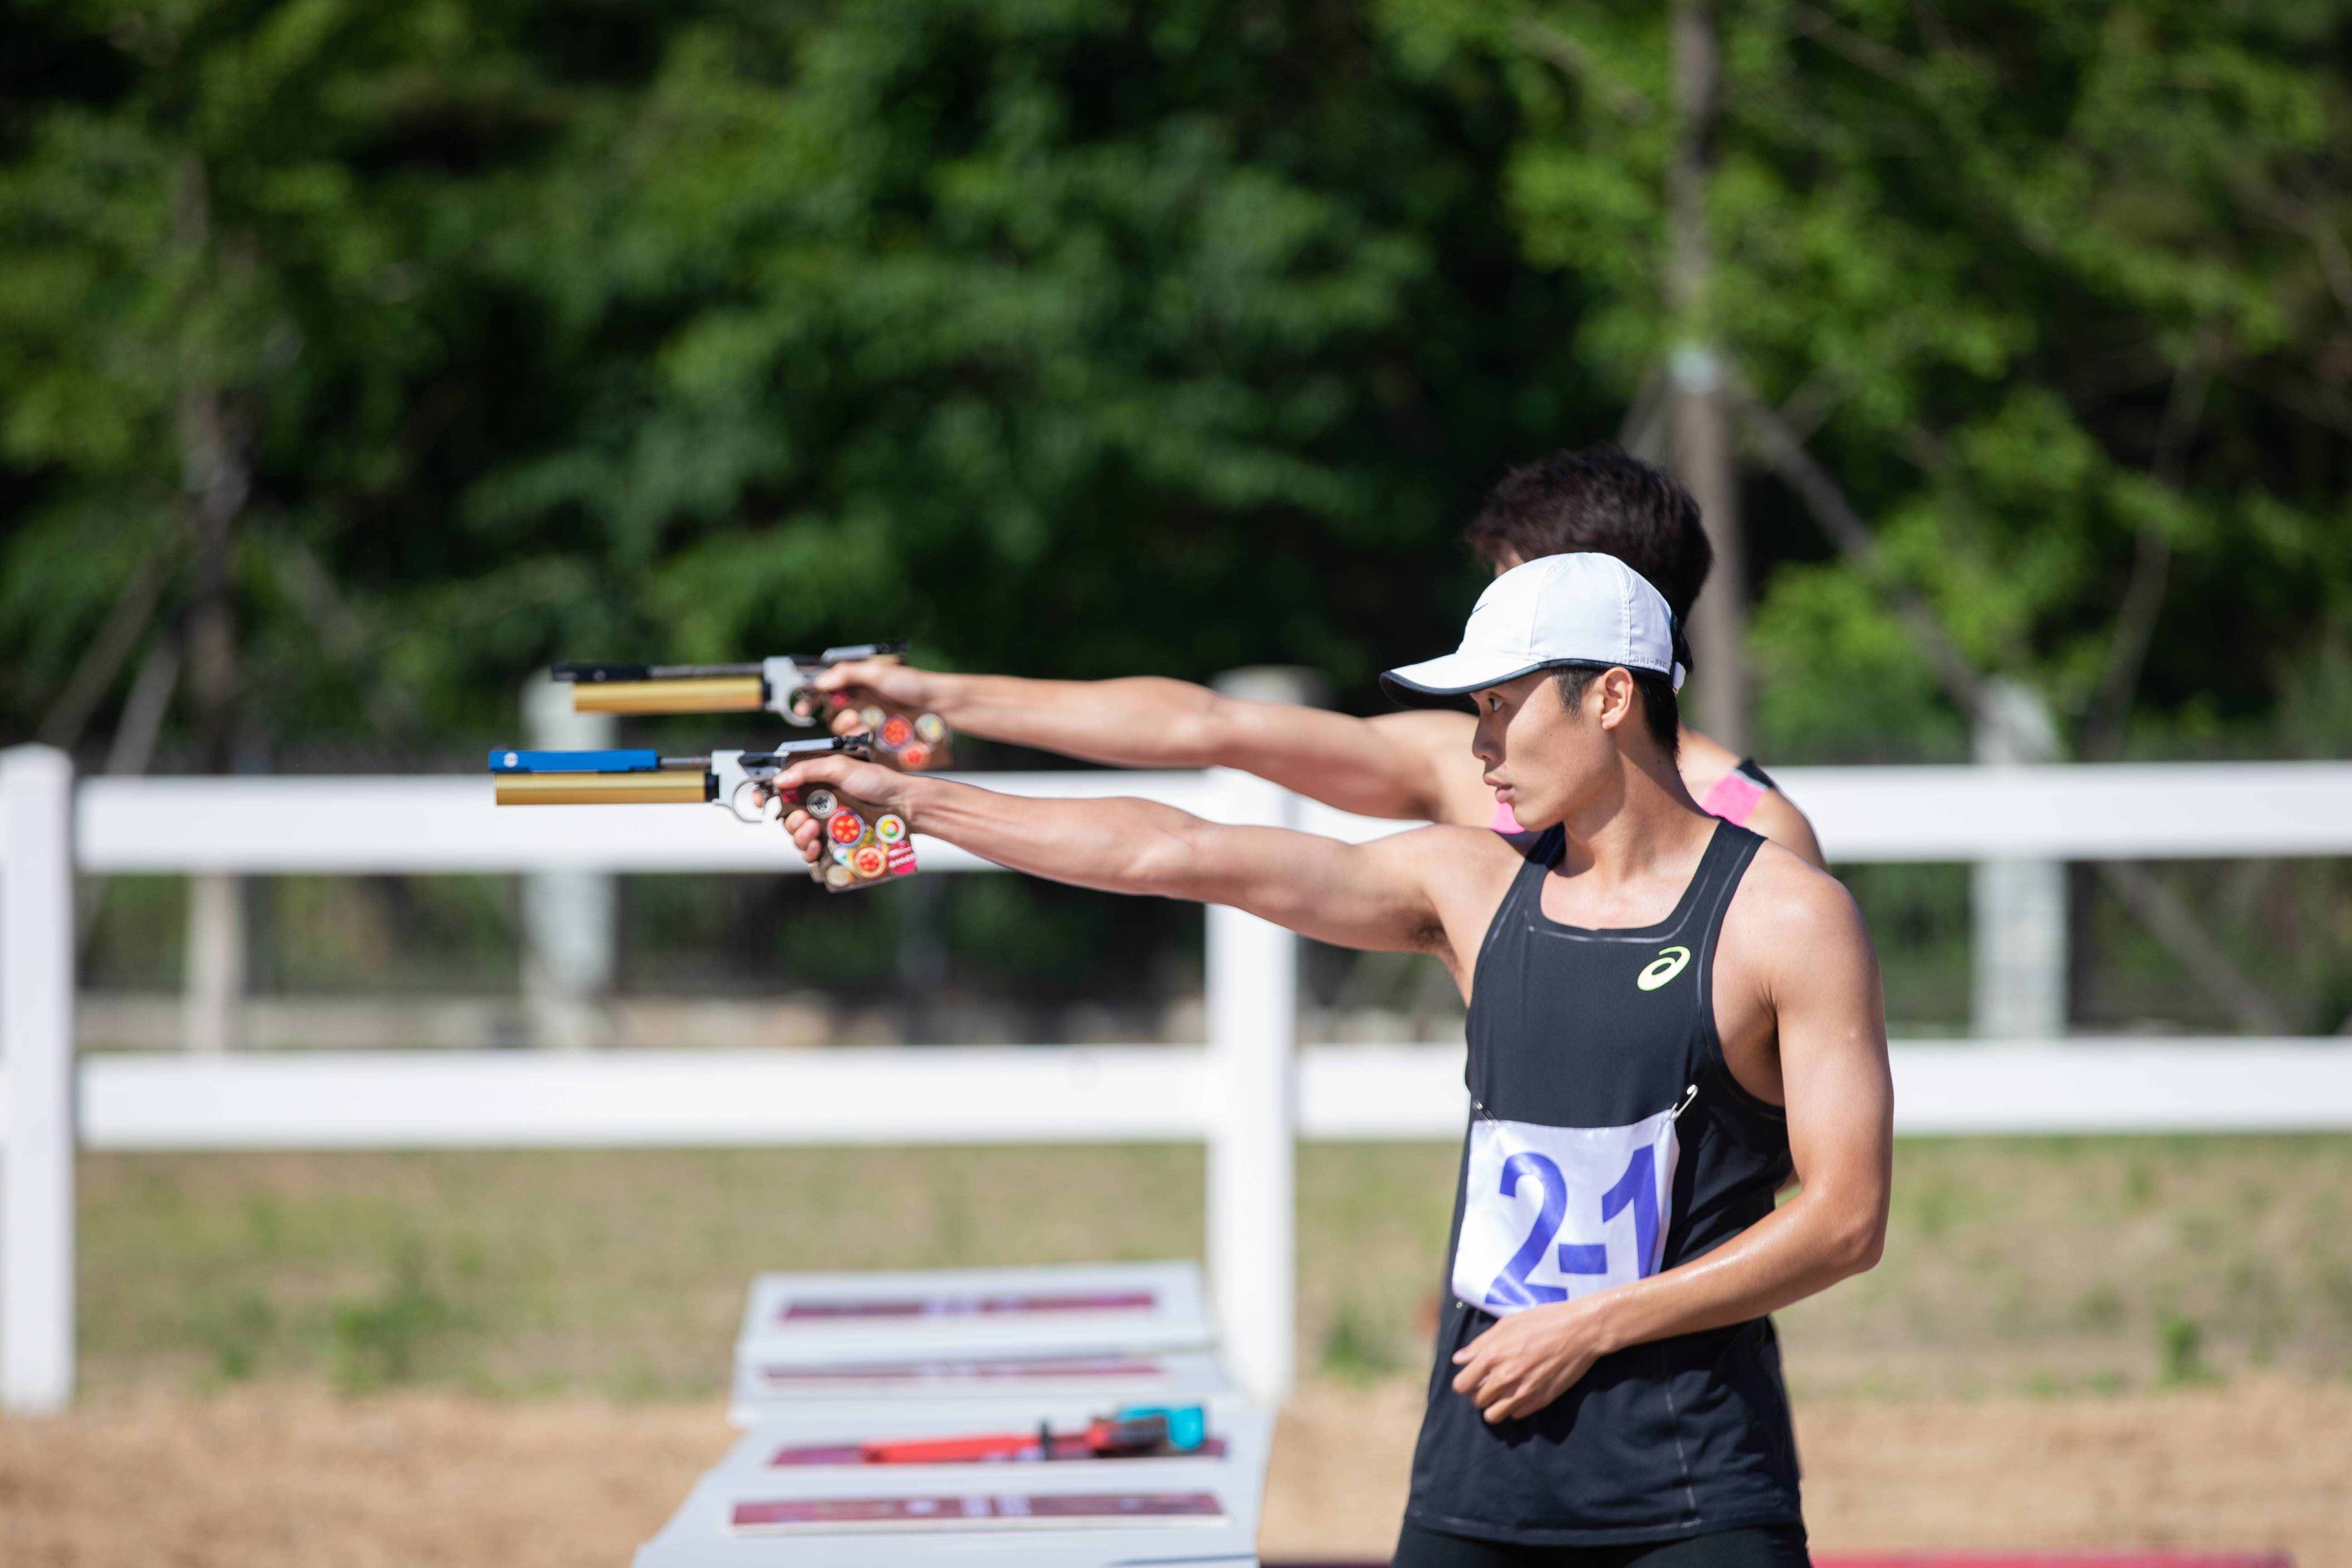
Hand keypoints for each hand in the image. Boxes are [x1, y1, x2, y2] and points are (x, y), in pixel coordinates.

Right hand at [777, 754, 918, 867]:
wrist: (903, 804)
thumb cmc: (875, 781)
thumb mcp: (841, 767)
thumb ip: (809, 770)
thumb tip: (779, 780)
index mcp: (814, 785)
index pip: (782, 792)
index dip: (767, 796)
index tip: (761, 801)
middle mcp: (817, 807)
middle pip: (787, 819)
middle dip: (789, 820)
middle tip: (804, 818)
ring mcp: (826, 827)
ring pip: (798, 838)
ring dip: (798, 836)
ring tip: (813, 831)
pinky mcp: (836, 845)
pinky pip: (813, 855)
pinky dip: (808, 854)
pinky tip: (815, 848)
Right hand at [812, 659, 946, 735]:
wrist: (935, 704)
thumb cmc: (910, 684)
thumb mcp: (877, 673)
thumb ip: (847, 674)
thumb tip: (821, 682)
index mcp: (854, 681)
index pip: (823, 689)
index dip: (809, 699)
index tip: (802, 711)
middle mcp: (857, 699)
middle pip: (830, 711)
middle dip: (835, 715)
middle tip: (850, 715)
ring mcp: (866, 717)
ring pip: (842, 728)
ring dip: (846, 728)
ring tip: (860, 726)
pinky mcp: (875, 733)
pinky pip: (857, 739)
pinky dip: (857, 738)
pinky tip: (867, 735)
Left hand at [1449, 1296, 1617, 1422]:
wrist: (1580, 1331)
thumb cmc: (1543, 1321)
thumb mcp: (1507, 1324)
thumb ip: (1480, 1344)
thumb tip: (1459, 1360)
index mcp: (1493, 1355)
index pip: (1461, 1385)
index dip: (1463, 1382)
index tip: (1470, 1378)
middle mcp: (1505, 1378)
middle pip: (1476, 1402)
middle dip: (1479, 1393)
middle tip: (1489, 1383)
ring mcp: (1523, 1392)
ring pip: (1493, 1416)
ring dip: (1493, 1406)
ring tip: (1502, 1393)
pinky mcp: (1540, 1401)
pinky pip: (1516, 1415)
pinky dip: (1515, 1408)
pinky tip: (1521, 1392)